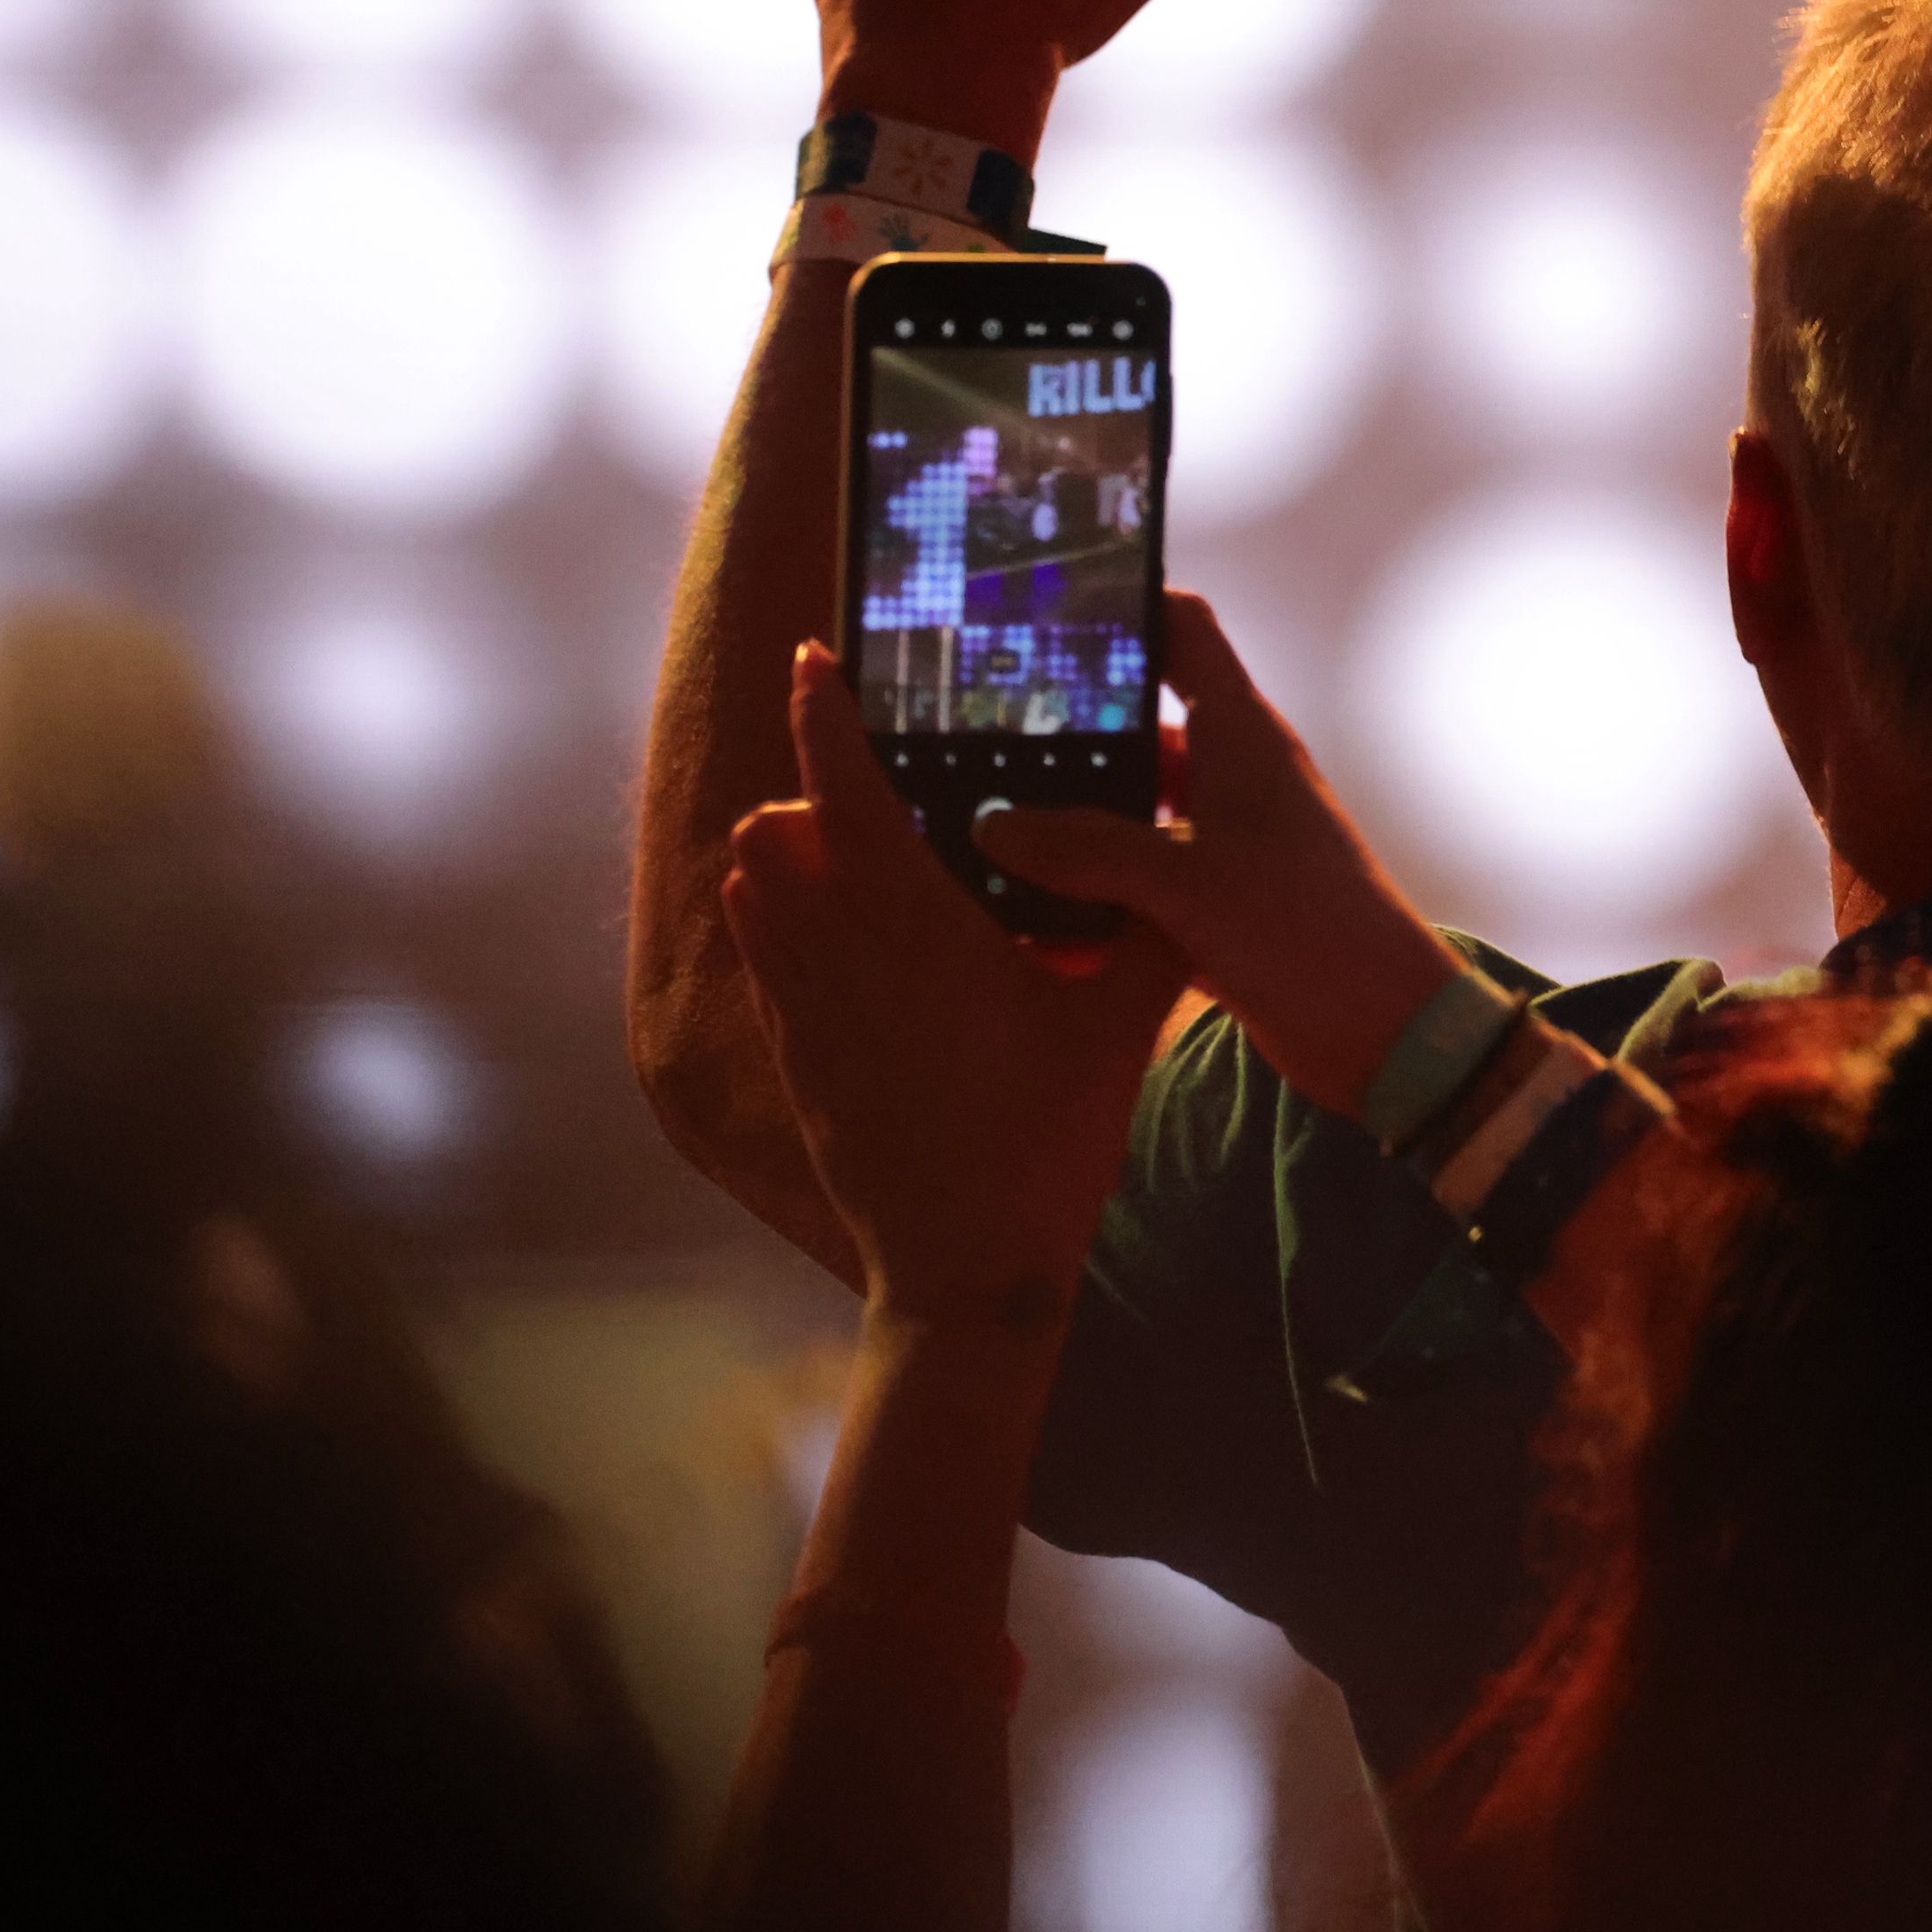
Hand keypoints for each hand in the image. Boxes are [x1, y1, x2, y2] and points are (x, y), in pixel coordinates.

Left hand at [720, 644, 1186, 1324]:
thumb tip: (1177, 865)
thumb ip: (1144, 932)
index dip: (822, 715)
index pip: (846, 793)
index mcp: (921, 933)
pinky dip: (779, 915)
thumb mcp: (1119, 1028)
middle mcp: (843, 960)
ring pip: (754, 889)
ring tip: (845, 845)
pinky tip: (832, 929)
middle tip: (865, 773)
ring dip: (786, 849)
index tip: (813, 659)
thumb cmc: (1050, 1144)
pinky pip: (763, 954)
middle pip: (777, 831)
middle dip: (808, 786)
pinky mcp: (793, 1058)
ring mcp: (804, 1013)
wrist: (967, 1272)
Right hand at [976, 592, 1463, 1120]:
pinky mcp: (1215, 905)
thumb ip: (1089, 851)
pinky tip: (1026, 914)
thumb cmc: (1308, 934)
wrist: (1388, 1036)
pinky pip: (1136, 883)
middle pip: (1138, 726)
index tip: (1045, 604)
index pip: (1184, 632)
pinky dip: (1090, 894)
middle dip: (1066, 730)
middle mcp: (1231, 777)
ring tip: (979, 819)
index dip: (1126, 604)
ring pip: (1130, 810)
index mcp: (1241, 738)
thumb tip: (994, 825)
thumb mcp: (1188, 885)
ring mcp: (1224, 843)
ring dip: (1069, 821)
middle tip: (971, 728)